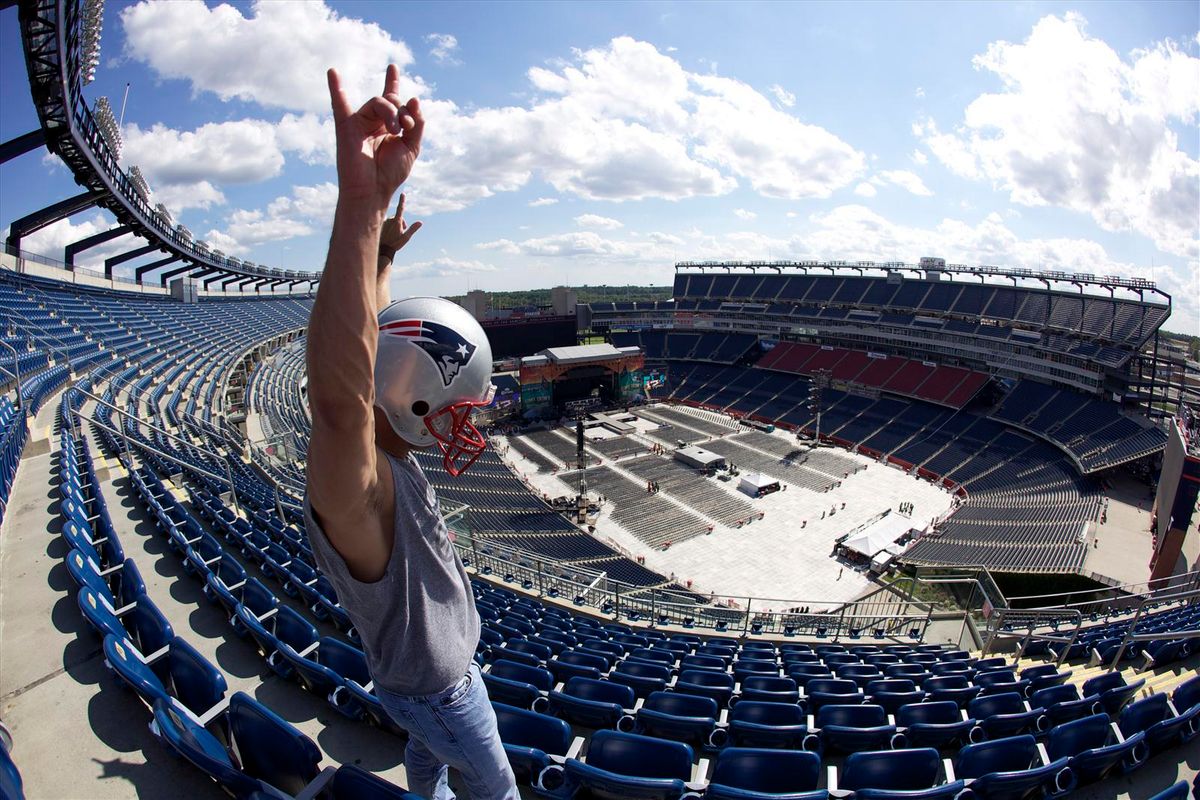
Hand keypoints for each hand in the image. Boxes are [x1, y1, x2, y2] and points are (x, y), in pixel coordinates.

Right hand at [327, 65, 423, 205]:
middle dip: (404, 111)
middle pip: (392, 100)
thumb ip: (417, 124)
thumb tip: (414, 98)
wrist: (373, 191)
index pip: (393, 100)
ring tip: (396, 131)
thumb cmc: (391, 173)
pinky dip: (336, 88)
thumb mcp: (412, 147)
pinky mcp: (346, 127)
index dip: (392, 82)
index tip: (392, 67)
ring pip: (379, 102)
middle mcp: (374, 121)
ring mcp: (360, 122)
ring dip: (392, 113)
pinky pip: (339, 104)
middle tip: (405, 128)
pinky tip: (333, 72)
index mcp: (389, 125)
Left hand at [379, 192, 421, 260]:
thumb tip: (420, 222)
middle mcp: (389, 219)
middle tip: (400, 234)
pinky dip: (389, 227)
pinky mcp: (380, 224)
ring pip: (392, 220)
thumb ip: (413, 229)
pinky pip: (387, 223)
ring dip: (395, 225)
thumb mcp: (406, 237)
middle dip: (401, 223)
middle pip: (398, 217)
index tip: (403, 193)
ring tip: (393, 235)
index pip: (401, 208)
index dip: (402, 201)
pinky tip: (388, 234)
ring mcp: (384, 221)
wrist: (383, 249)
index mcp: (396, 221)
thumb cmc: (395, 244)